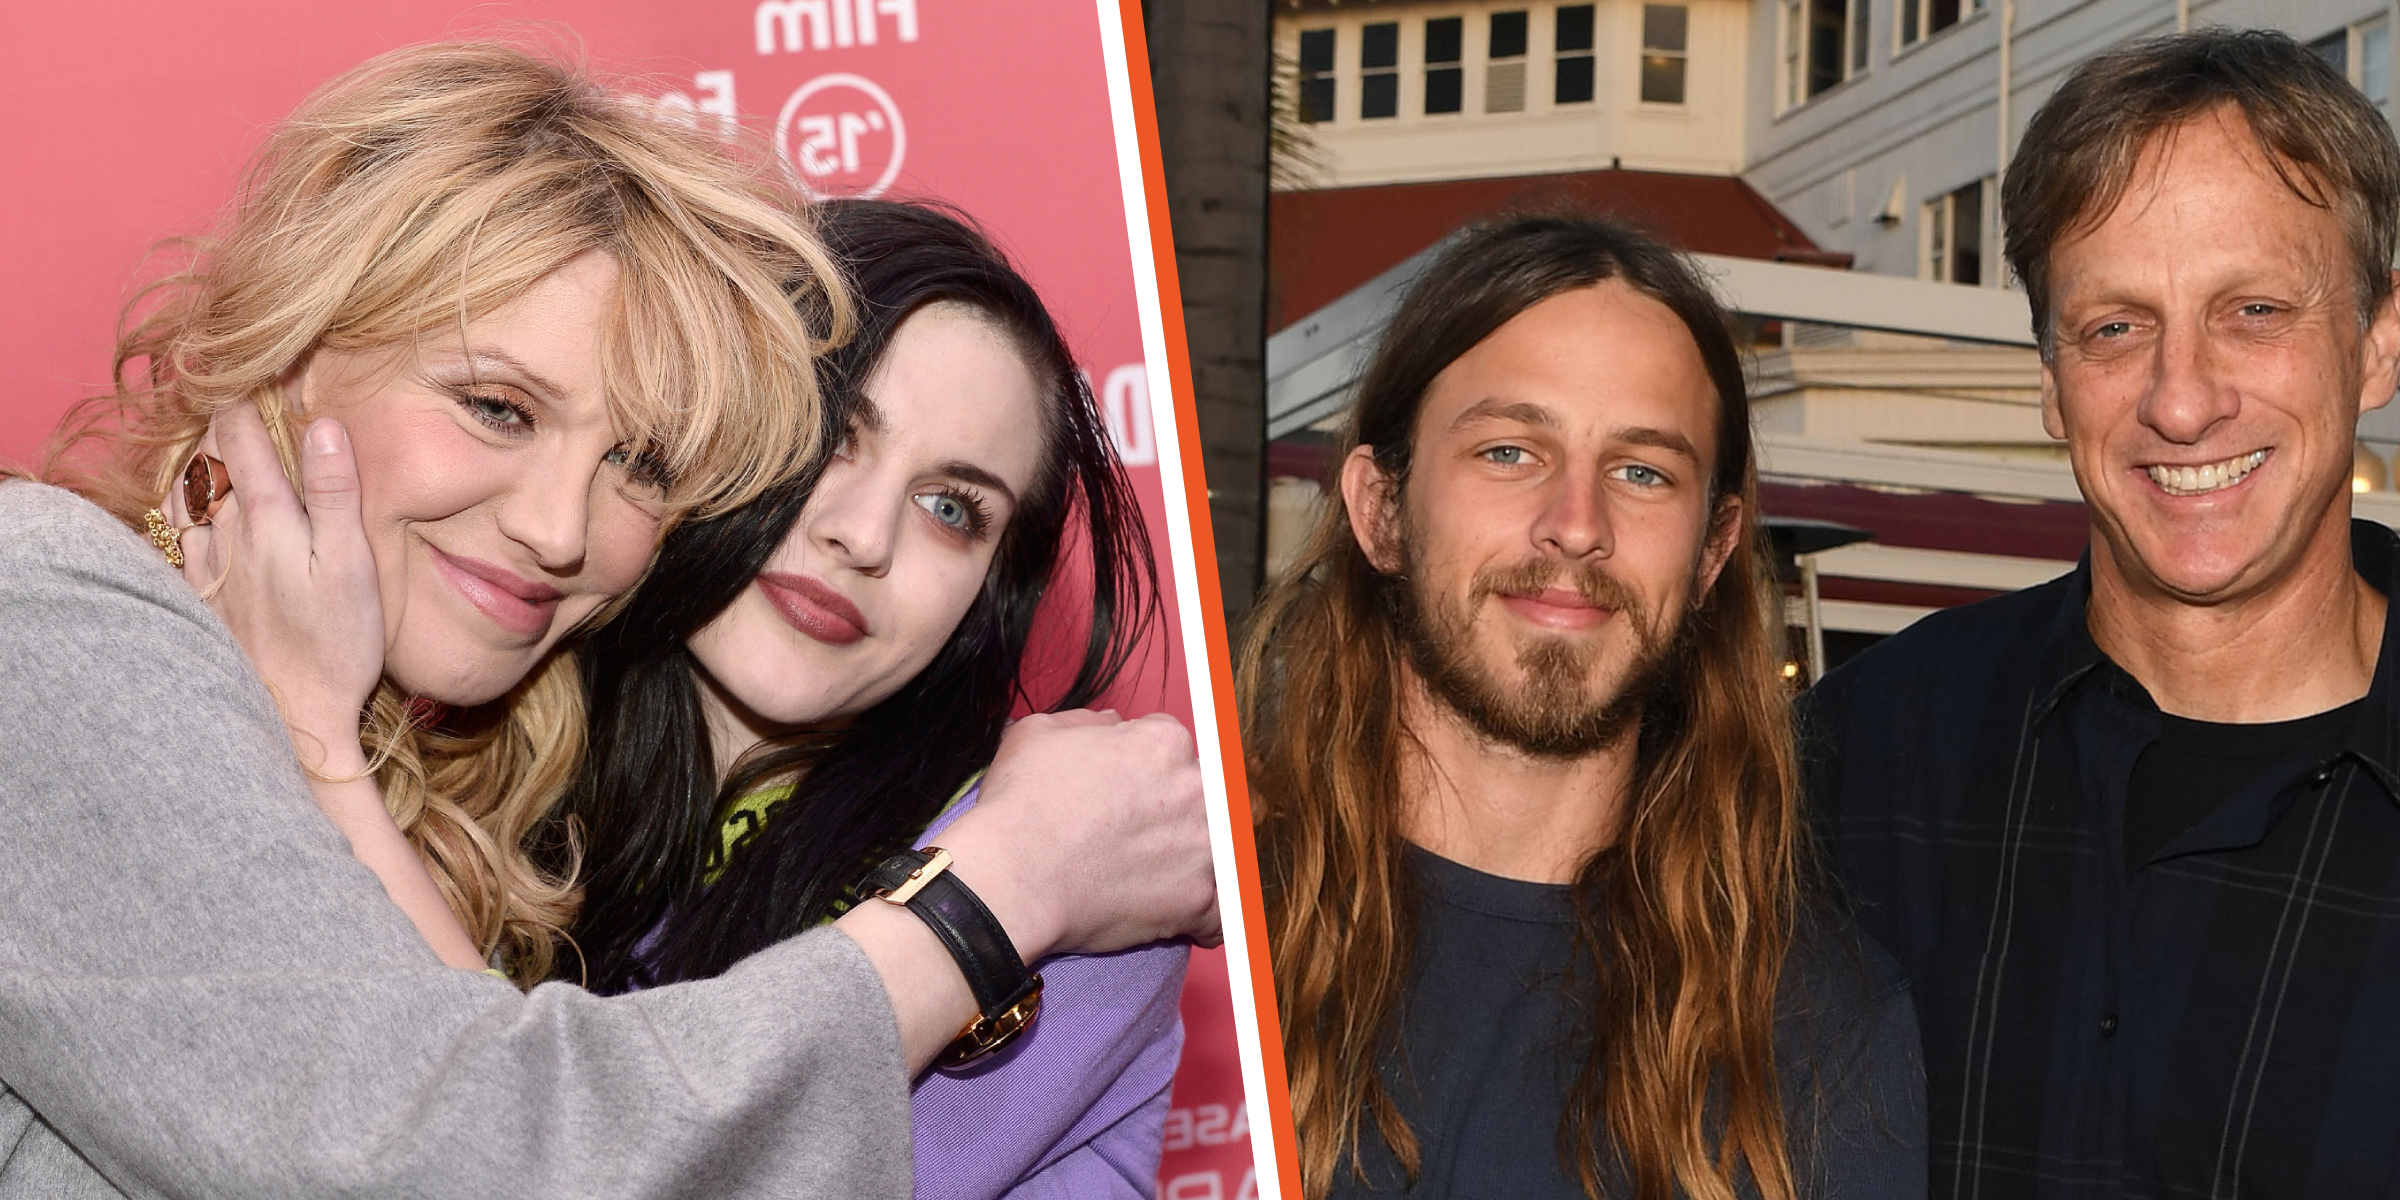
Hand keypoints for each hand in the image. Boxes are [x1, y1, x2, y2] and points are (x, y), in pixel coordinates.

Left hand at [176, 405, 383, 772]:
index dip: (246, 392)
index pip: (240, 435)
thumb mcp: (352, 565)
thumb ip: (334, 492)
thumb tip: (323, 426)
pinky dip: (179, 502)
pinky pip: (173, 533)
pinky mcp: (199, 595)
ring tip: (210, 435)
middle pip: (206, 456)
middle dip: (219, 418)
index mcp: (266, 518)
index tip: (260, 362)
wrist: (292, 716)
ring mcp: (206, 566)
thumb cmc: (335, 643)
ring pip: (182, 490)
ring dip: (195, 456)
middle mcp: (225, 534)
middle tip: (236, 387)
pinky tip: (189, 502)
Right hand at [940, 709, 1220, 962]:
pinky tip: (1187, 917)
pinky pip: (1225, 911)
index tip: (1134, 794)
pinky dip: (1208, 917)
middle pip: (1213, 795)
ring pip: (1229, 851)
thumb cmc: (1020, 805)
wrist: (1012, 876)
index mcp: (1164, 743)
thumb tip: (1111, 726)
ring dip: (1207, 861)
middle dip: (1189, 812)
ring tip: (1174, 876)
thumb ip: (1088, 723)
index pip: (1176, 749)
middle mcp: (1195, 788)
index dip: (1152, 772)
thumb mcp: (1040, 732)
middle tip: (1154, 836)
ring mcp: (1202, 846)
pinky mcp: (1197, 899)